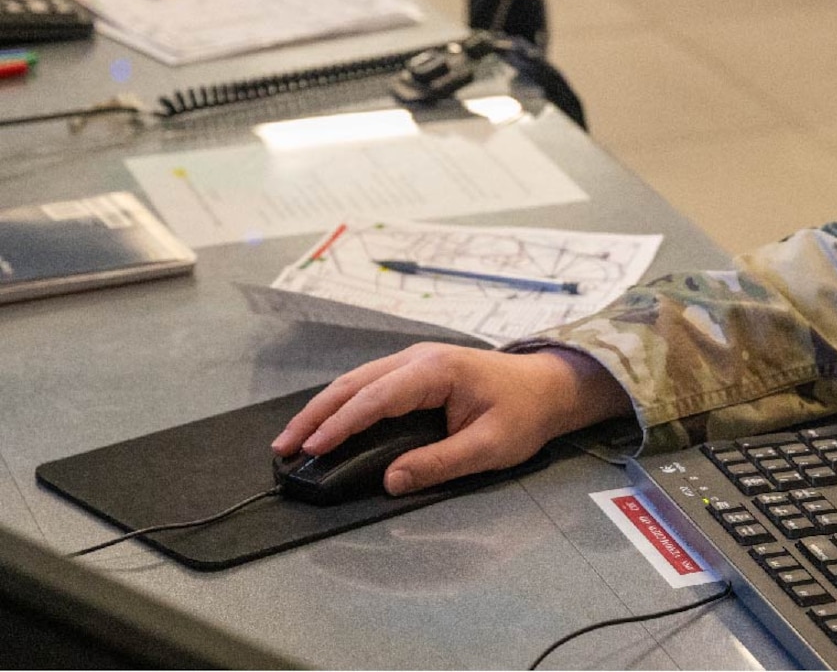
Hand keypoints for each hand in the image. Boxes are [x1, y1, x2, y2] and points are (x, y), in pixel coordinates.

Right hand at [271, 344, 630, 494]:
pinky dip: (342, 404)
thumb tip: (390, 480)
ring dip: (323, 409)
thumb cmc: (524, 413)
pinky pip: (369, 385)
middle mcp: (418, 358)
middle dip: (316, 415)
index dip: (342, 424)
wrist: (550, 386)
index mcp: (436, 370)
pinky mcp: (415, 372)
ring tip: (293, 440)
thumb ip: (440, 463)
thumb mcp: (489, 446)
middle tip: (283, 447)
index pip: (376, 397)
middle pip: (355, 384)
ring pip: (357, 381)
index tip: (312, 449)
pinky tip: (326, 425)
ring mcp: (415, 361)